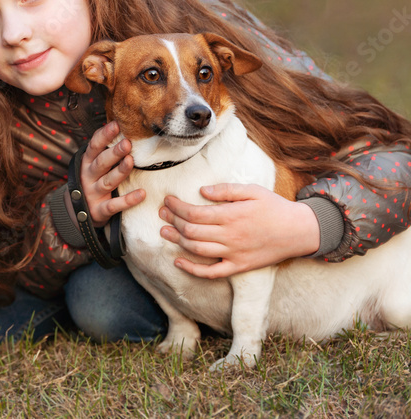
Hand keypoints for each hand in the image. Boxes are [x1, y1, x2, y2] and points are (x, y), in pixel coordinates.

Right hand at [80, 121, 145, 227]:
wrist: (79, 213)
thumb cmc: (93, 181)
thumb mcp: (93, 164)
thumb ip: (103, 149)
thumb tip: (118, 124)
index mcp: (87, 162)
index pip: (94, 146)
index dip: (104, 135)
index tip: (116, 125)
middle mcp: (88, 176)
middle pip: (101, 163)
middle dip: (114, 153)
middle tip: (127, 143)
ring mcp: (93, 193)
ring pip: (108, 182)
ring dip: (119, 172)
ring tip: (131, 161)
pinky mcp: (100, 210)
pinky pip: (114, 205)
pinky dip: (128, 200)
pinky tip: (142, 193)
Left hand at [158, 183, 320, 278]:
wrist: (300, 231)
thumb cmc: (275, 207)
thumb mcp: (253, 190)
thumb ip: (226, 190)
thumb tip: (201, 190)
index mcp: (232, 215)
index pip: (194, 212)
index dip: (177, 207)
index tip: (168, 200)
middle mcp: (230, 236)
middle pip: (191, 230)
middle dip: (172, 221)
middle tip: (162, 213)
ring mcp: (234, 253)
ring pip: (197, 249)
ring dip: (177, 240)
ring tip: (164, 232)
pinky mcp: (239, 266)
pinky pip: (212, 272)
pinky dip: (192, 269)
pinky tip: (178, 261)